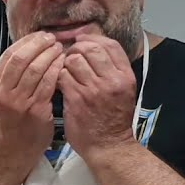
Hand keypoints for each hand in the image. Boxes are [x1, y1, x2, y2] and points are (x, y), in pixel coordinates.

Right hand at [0, 31, 64, 164]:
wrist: (15, 149)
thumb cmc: (13, 119)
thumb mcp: (3, 95)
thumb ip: (11, 75)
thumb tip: (29, 47)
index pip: (9, 55)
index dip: (27, 41)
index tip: (40, 35)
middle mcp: (3, 93)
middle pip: (21, 58)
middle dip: (39, 45)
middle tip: (52, 39)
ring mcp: (19, 103)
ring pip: (36, 69)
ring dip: (50, 55)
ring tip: (60, 49)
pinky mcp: (36, 111)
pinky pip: (48, 84)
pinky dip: (56, 70)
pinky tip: (63, 64)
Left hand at [58, 34, 137, 157]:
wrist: (109, 147)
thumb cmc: (113, 119)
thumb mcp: (123, 91)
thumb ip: (111, 70)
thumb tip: (91, 46)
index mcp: (125, 76)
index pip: (110, 44)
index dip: (93, 38)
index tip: (83, 41)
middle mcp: (112, 80)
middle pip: (90, 48)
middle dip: (76, 49)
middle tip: (70, 57)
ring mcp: (94, 90)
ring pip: (73, 60)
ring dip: (65, 63)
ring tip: (65, 72)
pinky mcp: (77, 99)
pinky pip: (62, 76)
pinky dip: (58, 76)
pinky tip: (60, 84)